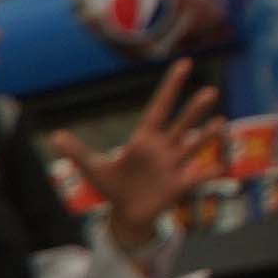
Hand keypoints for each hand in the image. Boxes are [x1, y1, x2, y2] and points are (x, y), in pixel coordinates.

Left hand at [79, 65, 223, 244]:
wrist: (126, 214)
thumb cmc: (113, 188)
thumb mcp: (93, 169)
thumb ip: (77, 152)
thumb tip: (53, 137)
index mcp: (144, 139)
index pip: (159, 107)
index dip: (171, 86)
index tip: (185, 64)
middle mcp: (163, 148)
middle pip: (181, 124)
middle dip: (194, 110)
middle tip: (210, 93)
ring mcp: (174, 166)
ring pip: (193, 146)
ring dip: (207, 136)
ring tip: (220, 122)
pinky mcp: (180, 185)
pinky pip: (199, 177)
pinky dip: (211, 173)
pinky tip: (223, 167)